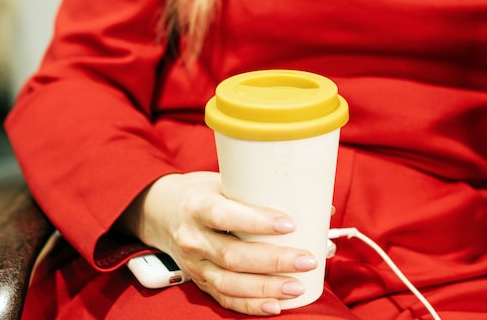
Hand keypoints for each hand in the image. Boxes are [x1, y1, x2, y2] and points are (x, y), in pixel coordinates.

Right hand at [120, 172, 317, 315]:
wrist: (163, 212)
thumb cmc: (207, 192)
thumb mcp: (227, 181)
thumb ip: (267, 193)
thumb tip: (323, 208)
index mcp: (198, 205)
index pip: (224, 215)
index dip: (257, 221)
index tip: (290, 224)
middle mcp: (193, 237)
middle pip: (233, 255)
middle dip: (274, 261)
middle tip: (307, 260)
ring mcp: (194, 264)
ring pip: (230, 282)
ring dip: (266, 288)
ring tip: (297, 286)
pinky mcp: (199, 281)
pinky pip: (225, 298)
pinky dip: (251, 305)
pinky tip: (276, 306)